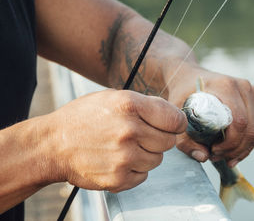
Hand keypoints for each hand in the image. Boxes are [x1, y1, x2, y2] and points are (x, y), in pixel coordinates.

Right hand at [47, 89, 186, 192]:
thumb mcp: (113, 98)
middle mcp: (129, 131)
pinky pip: (143, 176)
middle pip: (169, 142)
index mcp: (129, 105)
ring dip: (146, 155)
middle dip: (159, 138)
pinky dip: (135, 170)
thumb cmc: (84, 118)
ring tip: (124, 147)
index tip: (172, 125)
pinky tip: (118, 160)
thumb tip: (175, 116)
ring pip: (157, 160)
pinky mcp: (118, 179)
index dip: (176, 123)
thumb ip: (146, 105)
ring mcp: (124, 157)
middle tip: (141, 135)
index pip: (175, 119)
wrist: (53, 145)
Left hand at [167, 64, 253, 167]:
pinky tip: (232, 153)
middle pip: (250, 128)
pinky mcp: (253, 97)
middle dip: (235, 149)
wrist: (188, 76)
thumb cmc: (181, 94)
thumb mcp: (177, 115)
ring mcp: (250, 90)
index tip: (213, 151)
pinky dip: (246, 144)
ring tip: (222, 156)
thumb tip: (203, 157)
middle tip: (215, 156)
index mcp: (225, 86)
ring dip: (241, 149)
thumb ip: (185, 139)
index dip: (230, 143)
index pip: (239, 121)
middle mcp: (242, 86)